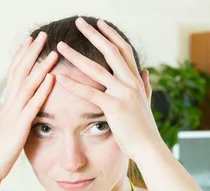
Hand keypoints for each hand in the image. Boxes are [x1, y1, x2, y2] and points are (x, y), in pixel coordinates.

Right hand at [0, 32, 57, 181]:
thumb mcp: (9, 131)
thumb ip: (16, 119)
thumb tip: (21, 115)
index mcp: (7, 105)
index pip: (14, 74)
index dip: (21, 56)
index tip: (29, 41)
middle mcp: (9, 104)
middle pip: (20, 72)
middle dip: (30, 52)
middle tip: (41, 35)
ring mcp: (14, 113)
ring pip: (28, 84)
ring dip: (40, 66)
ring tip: (53, 52)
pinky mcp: (20, 125)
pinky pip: (33, 104)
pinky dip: (42, 89)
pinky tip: (52, 78)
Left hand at [54, 17, 162, 161]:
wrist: (150, 148)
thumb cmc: (145, 130)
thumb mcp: (146, 104)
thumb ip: (145, 87)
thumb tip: (146, 72)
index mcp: (137, 81)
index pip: (124, 51)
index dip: (111, 35)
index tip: (100, 23)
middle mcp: (131, 83)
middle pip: (111, 51)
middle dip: (94, 34)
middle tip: (79, 22)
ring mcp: (123, 94)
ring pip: (97, 69)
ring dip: (76, 56)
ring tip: (61, 46)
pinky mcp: (115, 107)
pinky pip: (90, 93)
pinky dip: (73, 84)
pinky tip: (60, 77)